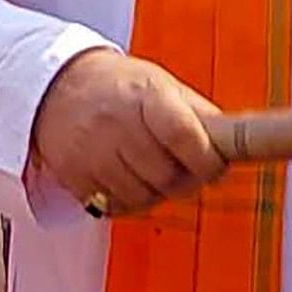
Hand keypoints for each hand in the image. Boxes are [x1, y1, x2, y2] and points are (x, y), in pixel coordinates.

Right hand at [27, 49, 226, 219]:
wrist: (55, 86)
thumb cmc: (119, 86)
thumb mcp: (161, 84)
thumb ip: (198, 115)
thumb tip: (235, 145)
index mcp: (146, 95)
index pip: (182, 134)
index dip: (207, 160)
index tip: (216, 166)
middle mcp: (116, 123)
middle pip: (166, 176)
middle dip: (186, 181)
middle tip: (186, 169)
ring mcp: (92, 151)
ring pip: (143, 199)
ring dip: (156, 193)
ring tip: (151, 169)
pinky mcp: (74, 175)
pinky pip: (115, 206)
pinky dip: (129, 200)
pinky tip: (126, 177)